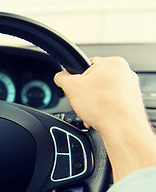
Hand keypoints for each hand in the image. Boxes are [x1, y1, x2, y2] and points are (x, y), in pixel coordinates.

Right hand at [54, 57, 155, 181]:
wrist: (121, 129)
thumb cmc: (104, 107)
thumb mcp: (71, 87)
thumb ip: (62, 78)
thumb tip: (59, 77)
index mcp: (113, 63)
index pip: (87, 65)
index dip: (77, 78)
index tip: (76, 88)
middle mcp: (126, 72)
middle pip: (95, 79)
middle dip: (86, 92)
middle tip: (84, 100)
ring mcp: (131, 87)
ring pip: (103, 92)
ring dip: (94, 101)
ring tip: (93, 110)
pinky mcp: (132, 101)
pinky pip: (112, 102)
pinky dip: (104, 108)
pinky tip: (100, 115)